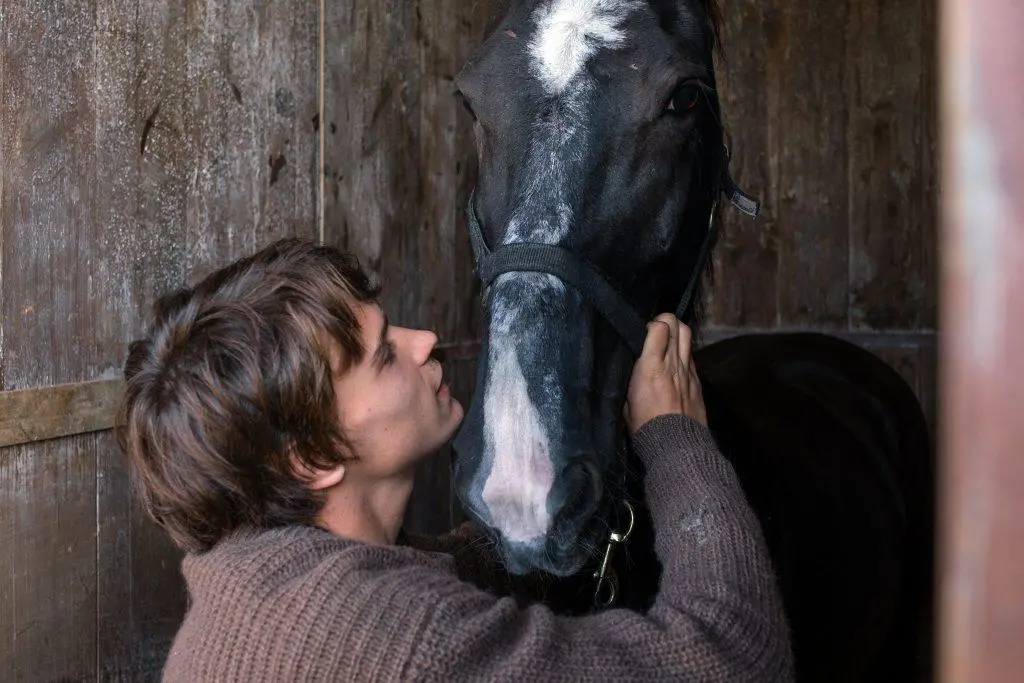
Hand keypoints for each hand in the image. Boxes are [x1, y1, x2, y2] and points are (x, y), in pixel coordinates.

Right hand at [624, 313, 706, 433]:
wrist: (676, 446)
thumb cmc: (645, 426)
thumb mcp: (626, 402)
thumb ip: (631, 379)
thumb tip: (632, 367)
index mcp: (651, 366)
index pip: (659, 327)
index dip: (651, 324)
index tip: (642, 333)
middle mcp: (673, 363)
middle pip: (677, 324)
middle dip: (666, 321)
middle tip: (655, 331)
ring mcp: (688, 371)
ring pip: (688, 336)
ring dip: (677, 333)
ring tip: (667, 342)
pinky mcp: (698, 382)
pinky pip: (691, 357)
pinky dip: (683, 353)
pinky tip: (675, 365)